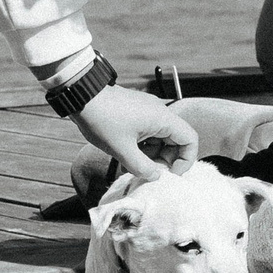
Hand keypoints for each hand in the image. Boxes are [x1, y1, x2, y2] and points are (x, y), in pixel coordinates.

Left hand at [71, 84, 198, 180]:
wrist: (81, 95)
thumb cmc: (102, 119)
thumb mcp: (122, 150)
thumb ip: (142, 168)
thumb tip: (156, 177)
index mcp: (162, 119)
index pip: (190, 140)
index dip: (185, 160)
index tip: (170, 173)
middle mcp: (159, 113)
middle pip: (175, 141)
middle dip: (164, 160)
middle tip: (147, 173)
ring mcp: (147, 112)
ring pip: (159, 139)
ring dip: (151, 155)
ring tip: (132, 166)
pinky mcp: (136, 112)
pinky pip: (147, 133)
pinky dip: (141, 147)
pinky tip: (126, 156)